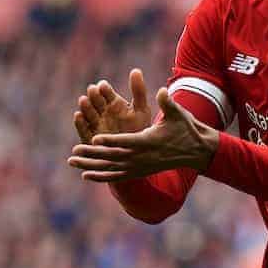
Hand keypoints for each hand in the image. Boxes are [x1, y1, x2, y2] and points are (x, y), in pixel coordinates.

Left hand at [68, 88, 217, 180]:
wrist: (196, 152)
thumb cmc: (186, 129)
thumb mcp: (179, 114)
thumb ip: (167, 103)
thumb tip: (160, 91)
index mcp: (149, 141)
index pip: (126, 142)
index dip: (110, 141)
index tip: (93, 139)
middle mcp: (142, 157)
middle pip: (113, 157)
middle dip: (92, 155)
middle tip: (73, 152)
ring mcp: (140, 166)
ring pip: (111, 168)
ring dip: (91, 166)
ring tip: (71, 162)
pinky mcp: (140, 171)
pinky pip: (117, 176)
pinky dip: (101, 176)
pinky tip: (86, 175)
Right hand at [73, 69, 152, 143]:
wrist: (137, 153)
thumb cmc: (140, 129)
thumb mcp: (141, 110)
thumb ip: (138, 91)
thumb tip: (136, 70)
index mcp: (114, 102)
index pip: (106, 92)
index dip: (104, 89)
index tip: (104, 86)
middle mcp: (103, 111)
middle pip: (96, 100)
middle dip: (94, 95)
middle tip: (93, 90)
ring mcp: (95, 123)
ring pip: (88, 113)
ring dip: (85, 106)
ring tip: (84, 100)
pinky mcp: (90, 137)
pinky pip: (83, 129)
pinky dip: (80, 123)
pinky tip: (78, 116)